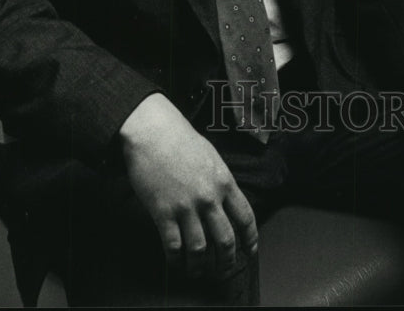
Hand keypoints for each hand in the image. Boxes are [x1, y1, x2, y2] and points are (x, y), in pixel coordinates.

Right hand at [119, 94, 257, 279]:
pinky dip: (176, 261)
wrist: (153, 132)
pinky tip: (177, 264)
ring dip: (200, 267)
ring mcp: (186, 207)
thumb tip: (224, 202)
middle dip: (227, 261)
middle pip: (226, 240)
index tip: (250, 251)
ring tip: (198, 272)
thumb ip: (220, 181)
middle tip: (224, 270)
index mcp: (224, 181)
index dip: (250, 239)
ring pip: (200, 249)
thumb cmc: (180, 139)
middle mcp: (209, 197)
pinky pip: (174, 247)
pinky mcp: (163, 213)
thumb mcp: (211, 156)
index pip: (246, 217)